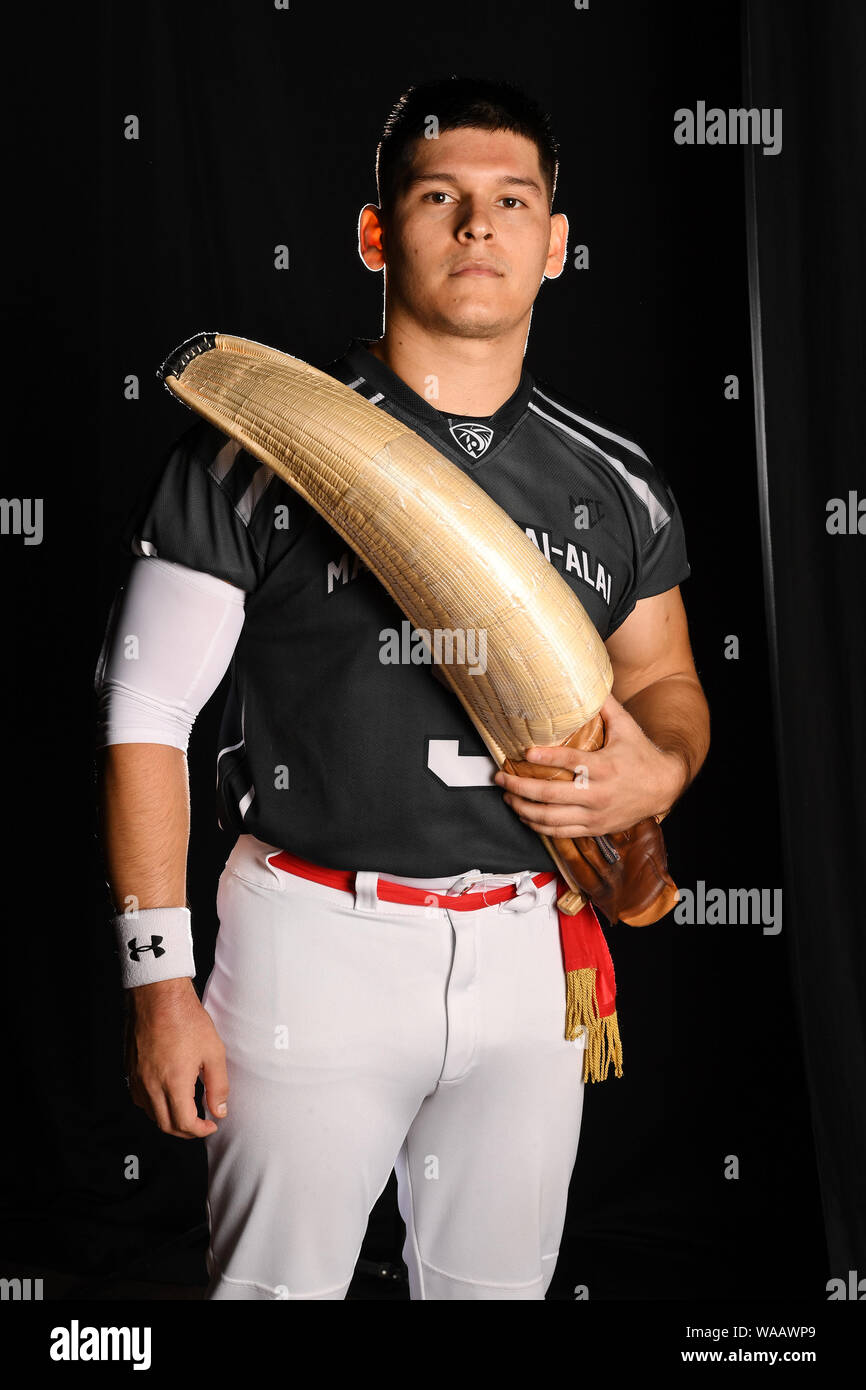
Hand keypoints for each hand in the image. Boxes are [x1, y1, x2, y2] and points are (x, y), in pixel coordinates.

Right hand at [124, 977, 228, 1138]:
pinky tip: (166, 1097)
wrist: (159, 996)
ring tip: (186, 1111)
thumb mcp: (214, 1051)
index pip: (184, 1124)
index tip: (211, 1124)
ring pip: (151, 1114)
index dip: (200, 1130)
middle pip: (165, 1125)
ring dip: (169, 1120)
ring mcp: (138, 1078)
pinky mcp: (131, 1070)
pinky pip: (140, 1099)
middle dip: (186, 1131)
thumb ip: (218, 1085)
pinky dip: (154, 1107)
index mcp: (174, 1082)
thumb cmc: (186, 1018)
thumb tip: (219, 1110)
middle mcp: (152, 1085)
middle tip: (200, 1124)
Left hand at [493, 693, 687, 837]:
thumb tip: (588, 681)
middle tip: (501, 777)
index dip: (545, 757)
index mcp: (605, 767)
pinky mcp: (595, 828)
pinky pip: (561, 832)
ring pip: (551, 818)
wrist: (664, 788)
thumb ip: (606, 706)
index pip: (570, 762)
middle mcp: (598, 793)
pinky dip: (539, 826)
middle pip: (551, 795)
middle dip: (519, 787)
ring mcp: (595, 814)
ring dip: (524, 809)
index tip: (525, 752)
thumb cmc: (642, 755)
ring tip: (508, 796)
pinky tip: (526, 816)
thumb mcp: (627, 726)